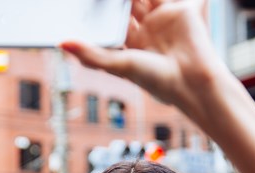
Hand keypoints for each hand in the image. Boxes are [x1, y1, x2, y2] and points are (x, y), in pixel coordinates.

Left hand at [60, 0, 226, 115]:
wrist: (193, 81)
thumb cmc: (158, 80)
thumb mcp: (118, 65)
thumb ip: (90, 54)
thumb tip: (62, 43)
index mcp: (132, 44)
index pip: (111, 20)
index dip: (99, 9)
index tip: (81, 1)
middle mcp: (148, 29)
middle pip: (126, 4)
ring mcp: (164, 18)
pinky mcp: (180, 10)